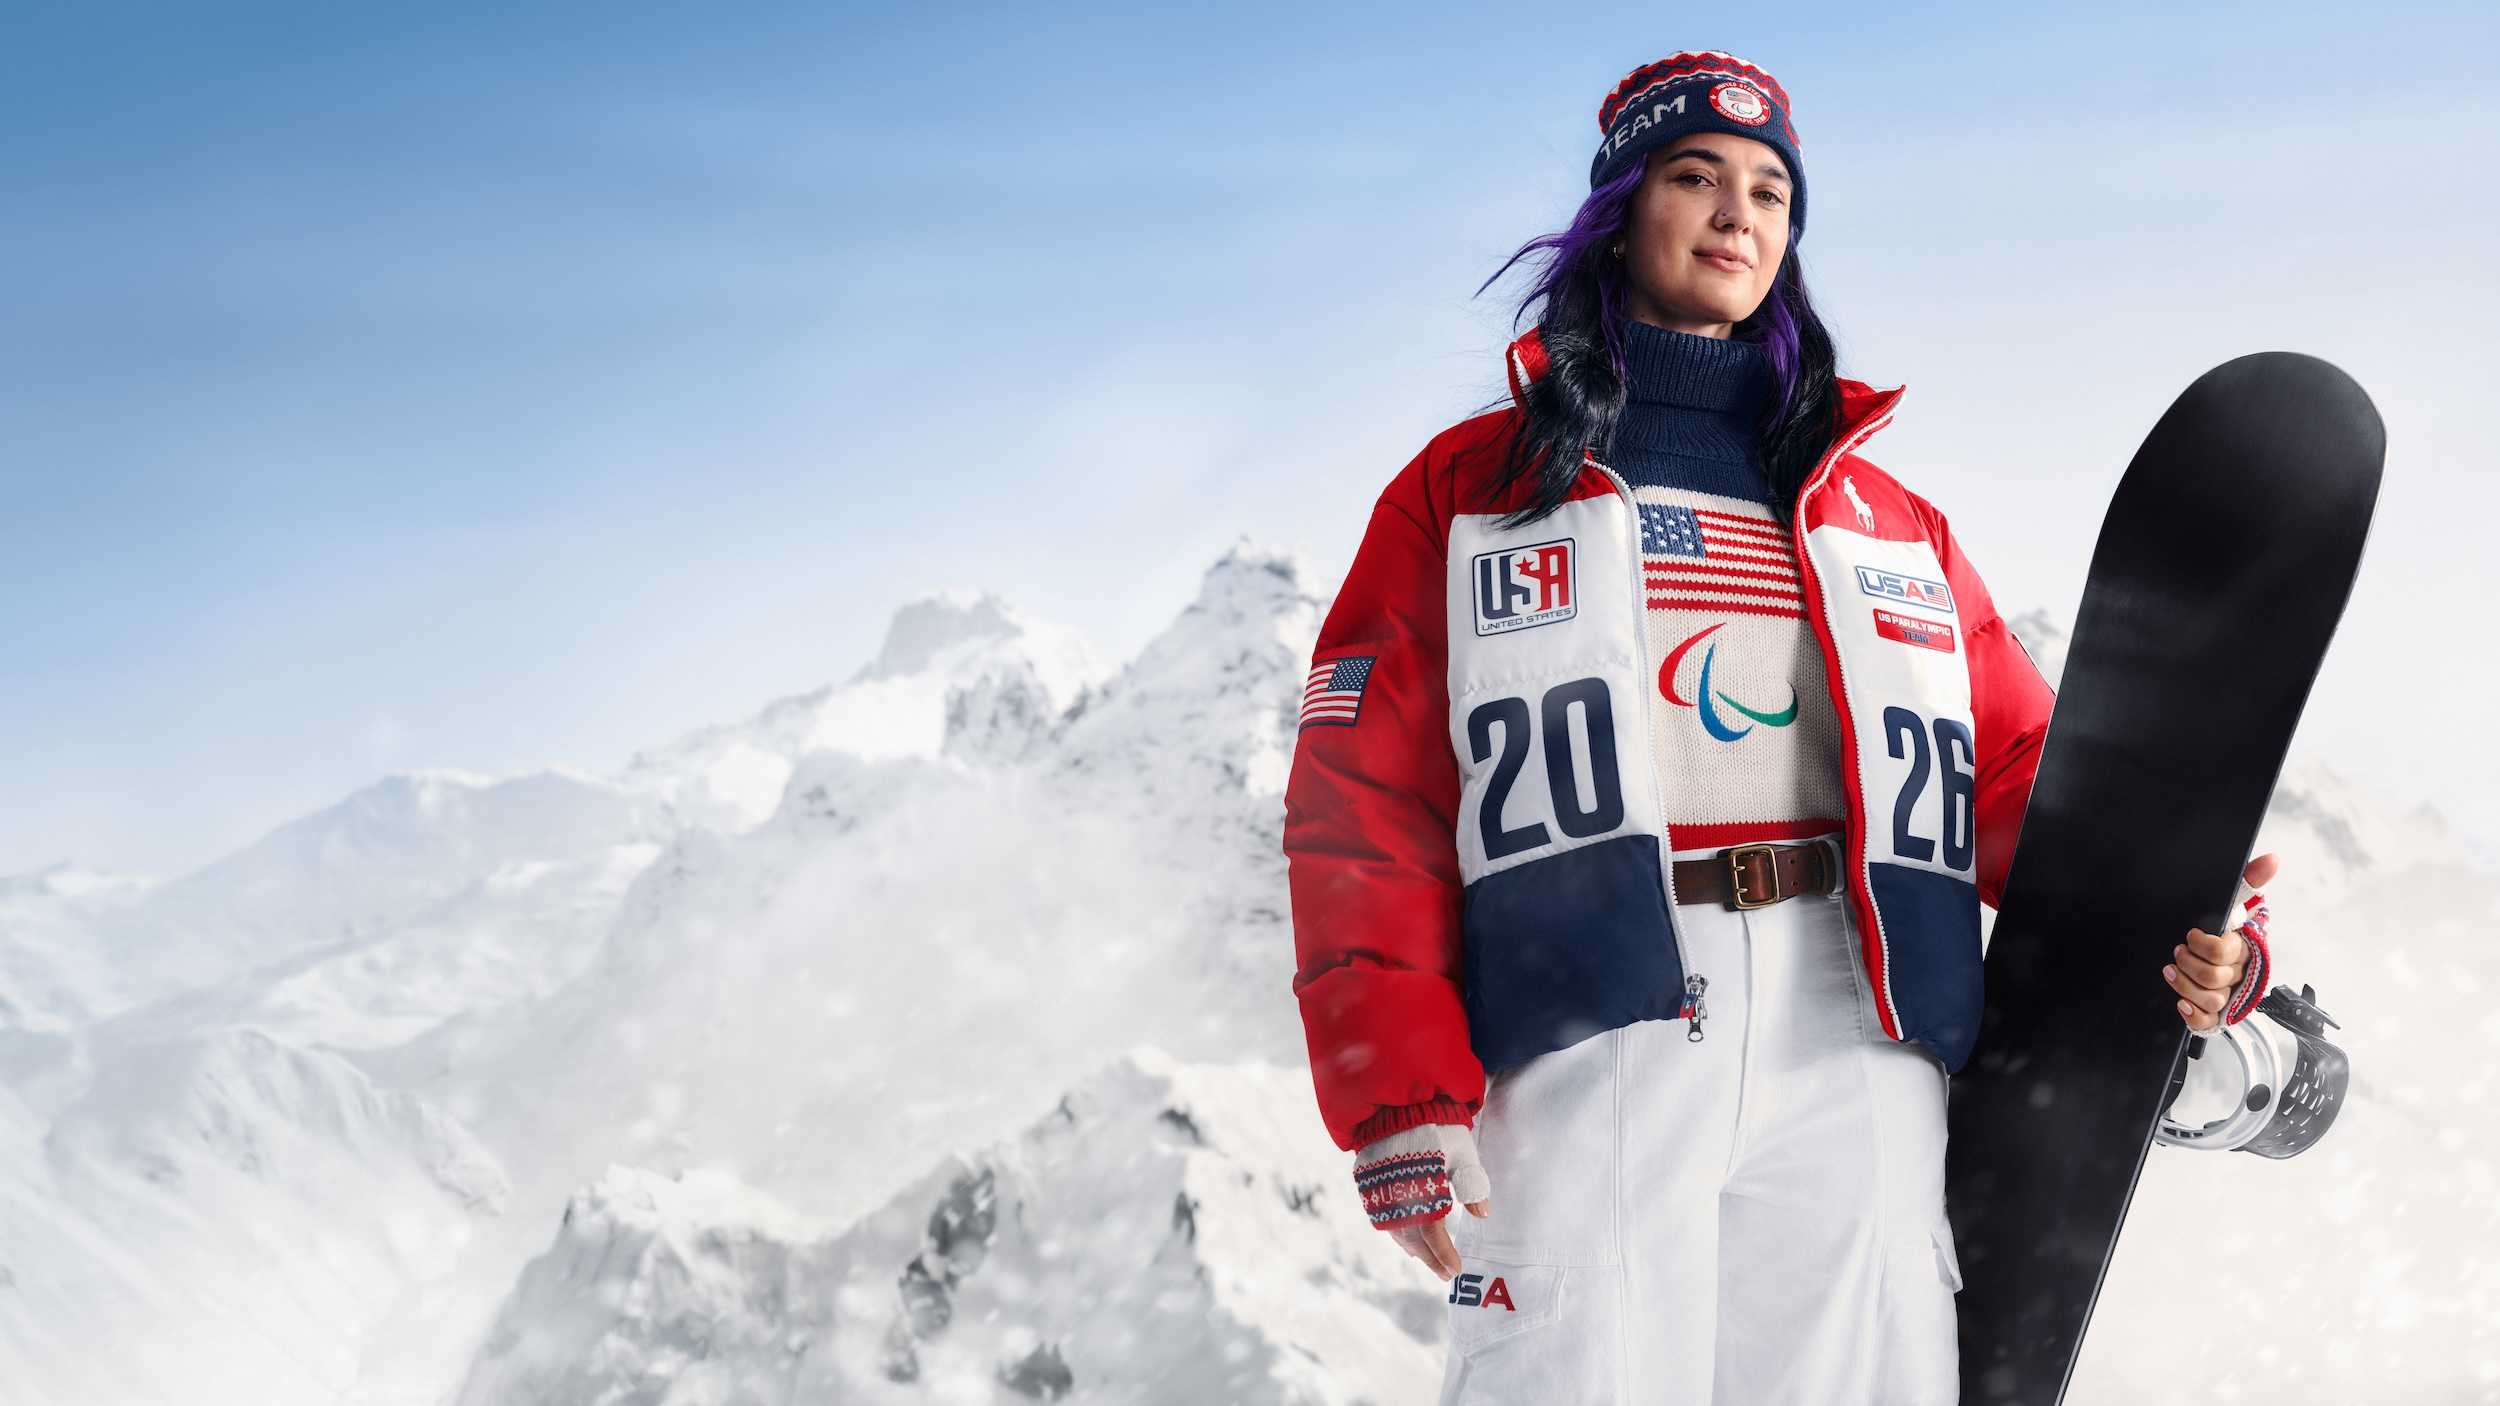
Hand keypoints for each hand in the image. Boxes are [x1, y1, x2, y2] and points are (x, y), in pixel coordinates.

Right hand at [1352, 1123, 1492, 1280]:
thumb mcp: (1462, 1152)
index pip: (1432, 1233)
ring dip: (1412, 1248)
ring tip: (1426, 1259)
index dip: (1444, 1255)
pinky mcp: (1369, 1184)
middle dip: (1430, 1259)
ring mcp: (1380, 1191)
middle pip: (1413, 1238)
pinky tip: (1404, 1238)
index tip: (1456, 1270)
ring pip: (1394, 1230)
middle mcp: (1398, 1196)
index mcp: (1423, 1190)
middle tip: (1445, 1274)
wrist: (1395, 1102)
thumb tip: (1483, 1215)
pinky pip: (1381, 1217)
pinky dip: (1395, 1232)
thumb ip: (1472, 1184)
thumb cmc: (1435, 1125)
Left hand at [2164, 851, 2277, 1031]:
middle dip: (2188, 964)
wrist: (2205, 951)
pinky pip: (2207, 1022)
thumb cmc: (2223, 929)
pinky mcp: (2215, 1013)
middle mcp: (2238, 974)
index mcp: (2243, 949)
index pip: (2224, 951)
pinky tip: (2181, 1003)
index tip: (2190, 935)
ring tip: (2171, 971)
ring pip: (2210, 1000)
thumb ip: (2249, 880)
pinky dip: (2193, 1015)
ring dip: (2184, 986)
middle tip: (2178, 951)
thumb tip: (2272, 859)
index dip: (2203, 944)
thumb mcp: (2232, 903)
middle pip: (2215, 978)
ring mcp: (2228, 995)